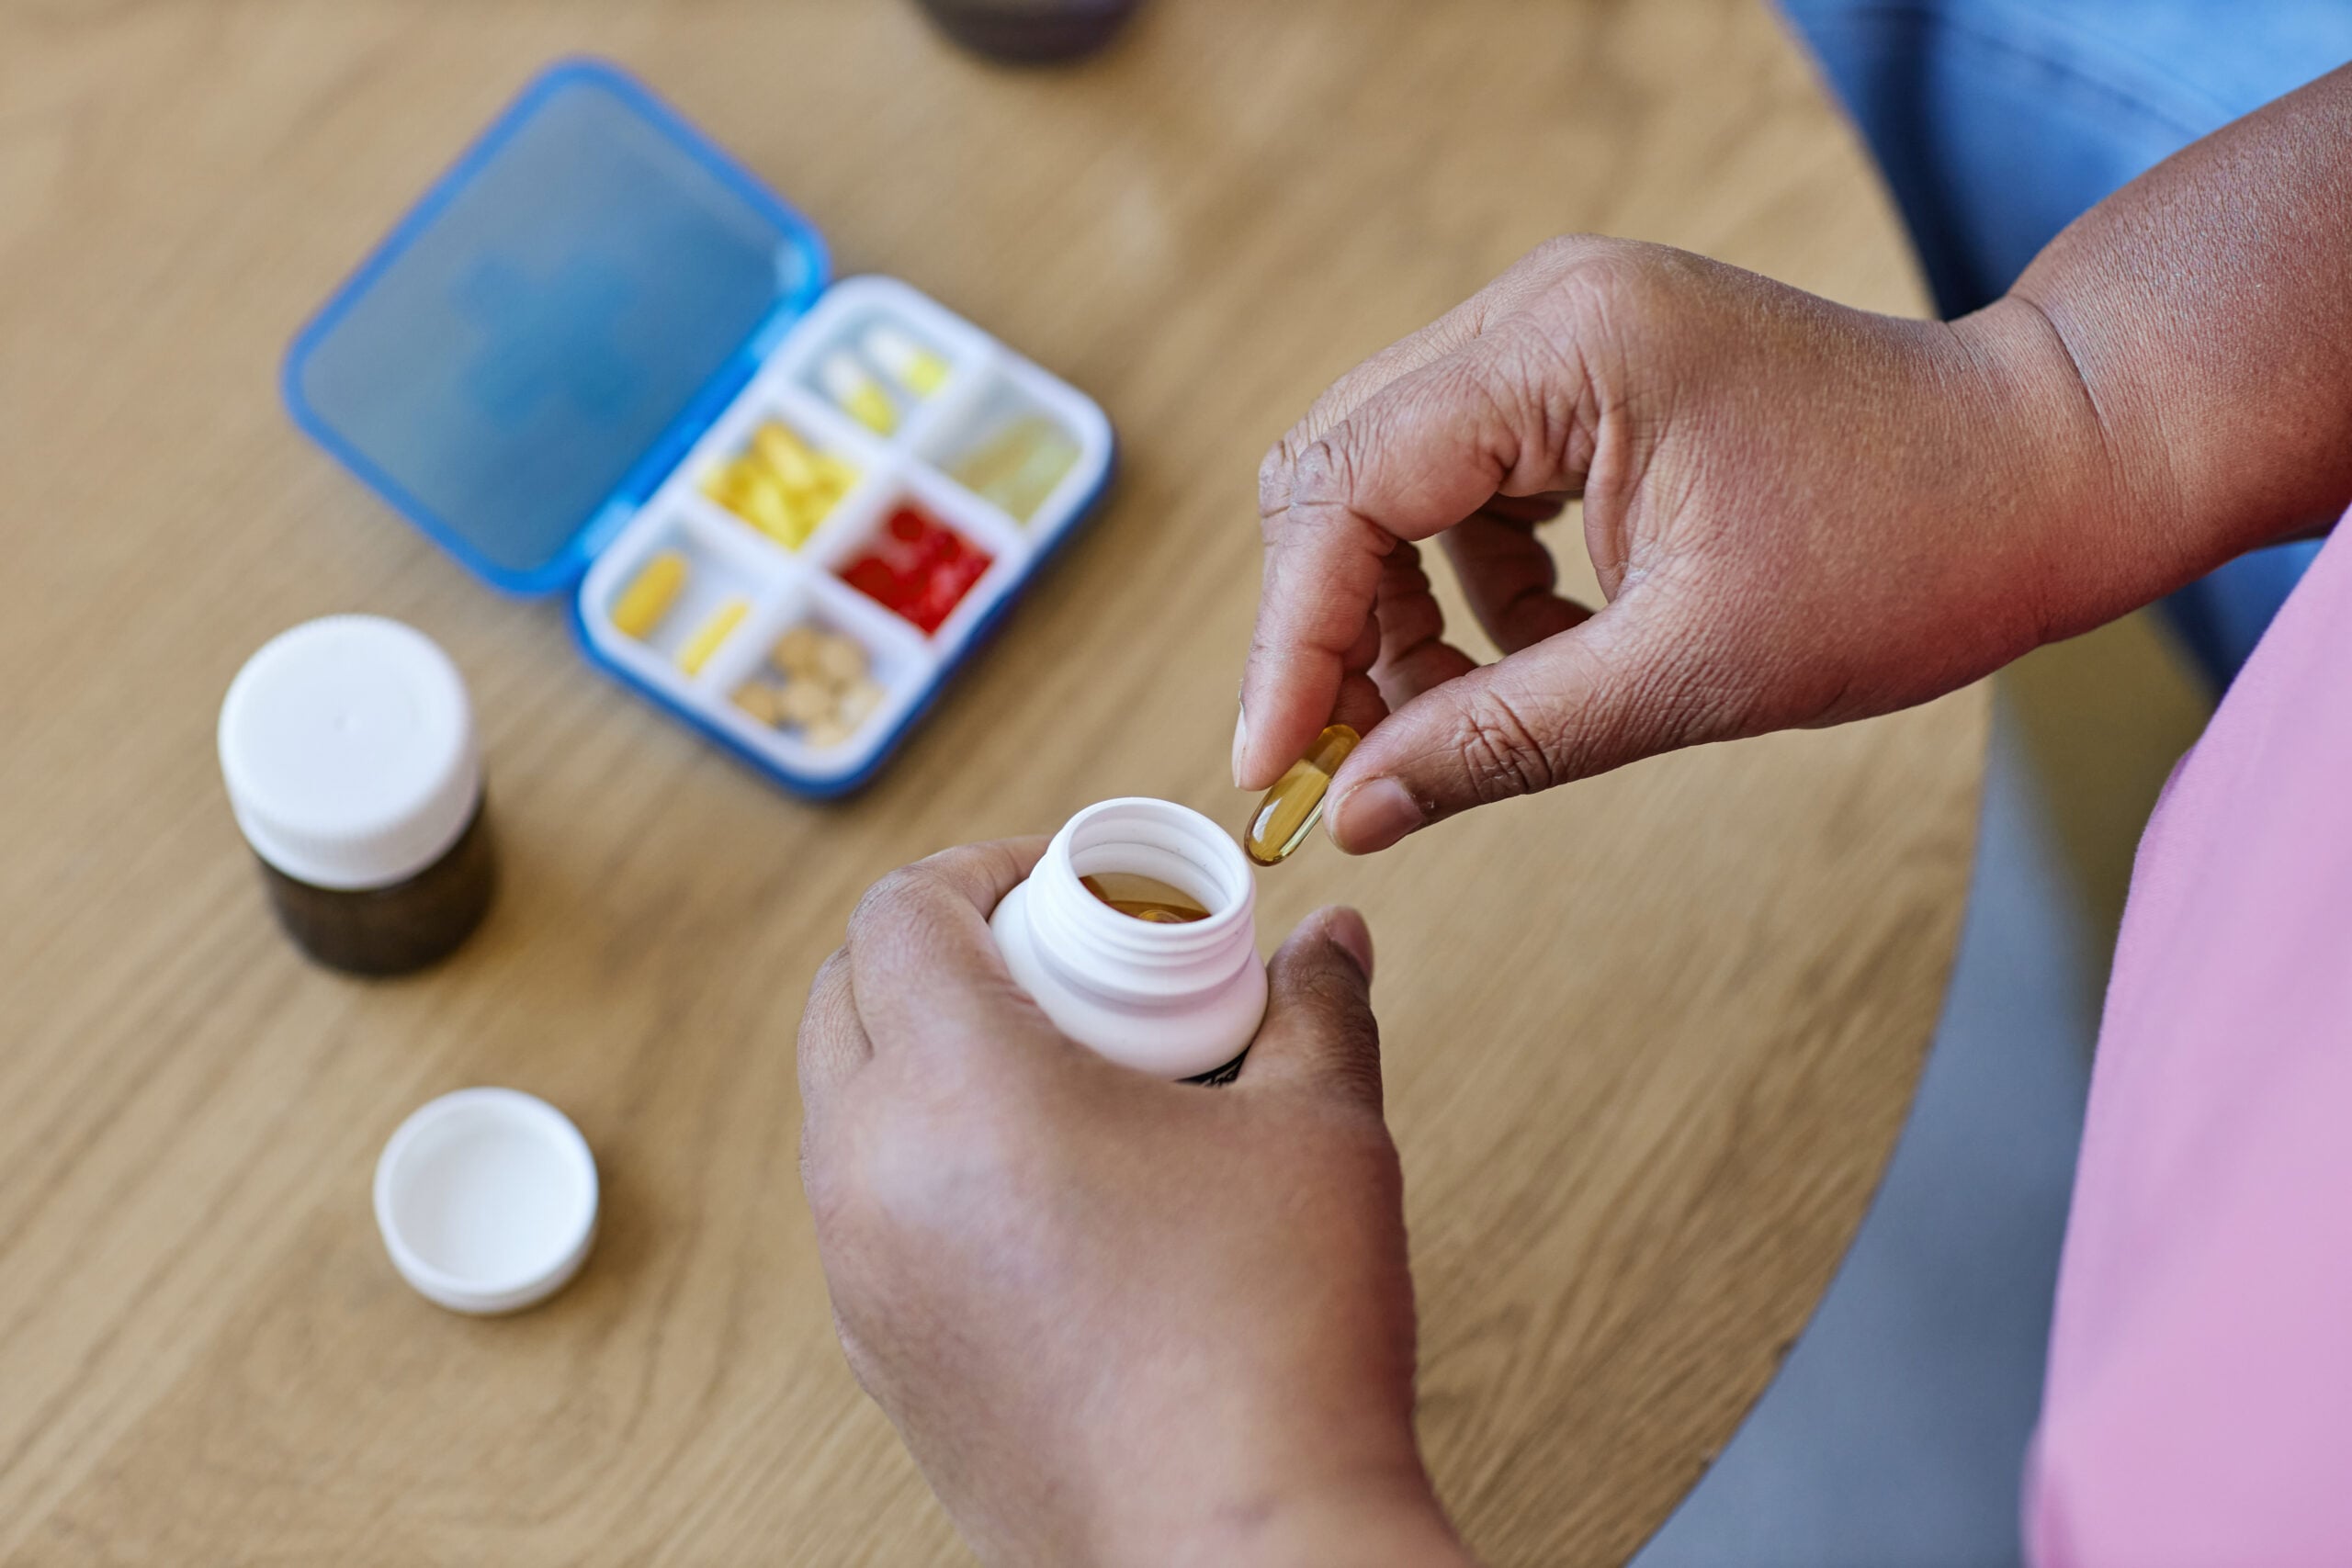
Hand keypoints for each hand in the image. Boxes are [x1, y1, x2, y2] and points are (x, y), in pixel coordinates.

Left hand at [797, 841, 1472, 1567]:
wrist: (1243, 1563)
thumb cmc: (1275, 1350)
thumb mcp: (1318, 1136)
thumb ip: (1317, 1008)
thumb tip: (1331, 944)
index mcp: (957, 1090)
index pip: (900, 913)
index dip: (978, 867)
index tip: (1065, 882)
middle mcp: (871, 1179)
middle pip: (844, 997)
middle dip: (940, 950)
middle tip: (1061, 962)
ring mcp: (861, 1283)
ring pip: (843, 1110)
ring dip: (922, 1057)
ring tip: (1061, 1074)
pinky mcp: (882, 1364)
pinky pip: (864, 1213)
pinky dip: (923, 1163)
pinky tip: (1048, 1191)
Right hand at [1238, 234, 2183, 851]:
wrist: (2048, 469)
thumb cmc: (1907, 556)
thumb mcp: (1691, 674)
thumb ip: (1500, 741)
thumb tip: (1352, 813)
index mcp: (1564, 348)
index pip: (1347, 489)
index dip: (1292, 642)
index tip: (1268, 768)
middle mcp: (1540, 309)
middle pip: (1337, 467)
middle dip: (1329, 624)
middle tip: (1350, 756)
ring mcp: (1560, 330)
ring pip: (1386, 476)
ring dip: (1397, 609)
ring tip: (1464, 716)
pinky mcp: (1585, 370)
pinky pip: (1461, 478)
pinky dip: (1467, 581)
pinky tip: (1539, 650)